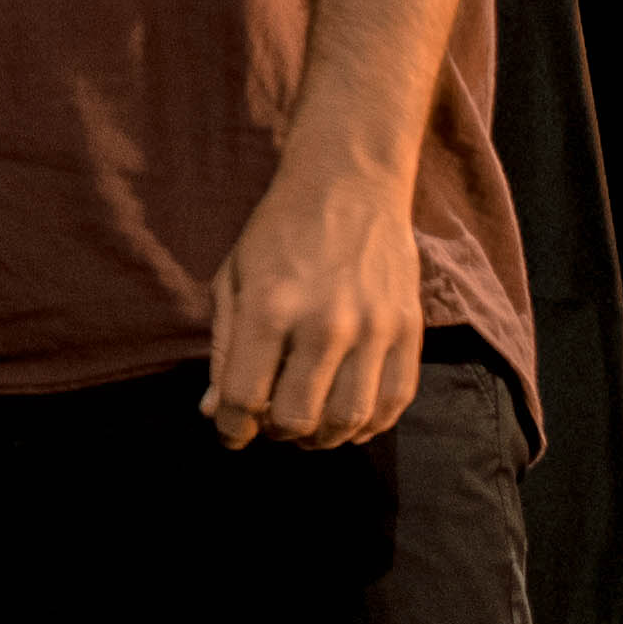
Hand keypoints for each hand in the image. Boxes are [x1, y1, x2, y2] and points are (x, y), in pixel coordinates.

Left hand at [205, 160, 424, 448]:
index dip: (231, 428)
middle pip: (298, 419)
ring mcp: (373, 329)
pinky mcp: (409, 331)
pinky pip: (393, 403)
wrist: (348, 184)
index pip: (244, 397)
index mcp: (268, 308)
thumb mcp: (232, 279)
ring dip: (322, 438)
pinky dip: (368, 425)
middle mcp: (323, 324)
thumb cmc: (277, 233)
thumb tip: (213, 411)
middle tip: (268, 425)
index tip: (229, 432)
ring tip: (307, 426)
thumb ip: (224, 349)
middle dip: (275, 434)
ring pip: (348, 421)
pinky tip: (348, 419)